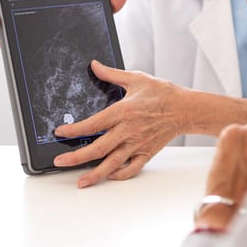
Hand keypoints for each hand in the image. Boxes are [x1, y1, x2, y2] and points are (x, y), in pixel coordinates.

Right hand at [0, 0, 127, 46]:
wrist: (80, 48)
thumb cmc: (85, 25)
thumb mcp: (97, 16)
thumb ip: (109, 6)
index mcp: (48, 0)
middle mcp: (32, 12)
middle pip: (13, 2)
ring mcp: (25, 28)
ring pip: (8, 22)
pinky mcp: (23, 45)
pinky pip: (12, 43)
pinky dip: (5, 42)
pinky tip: (2, 43)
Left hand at [52, 60, 188, 187]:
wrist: (186, 109)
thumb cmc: (163, 93)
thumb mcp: (136, 78)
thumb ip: (112, 74)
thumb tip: (94, 65)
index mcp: (123, 112)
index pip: (93, 124)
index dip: (74, 130)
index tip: (60, 132)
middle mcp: (128, 131)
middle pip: (98, 149)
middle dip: (76, 157)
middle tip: (60, 162)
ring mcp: (137, 144)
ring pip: (112, 164)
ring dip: (95, 174)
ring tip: (81, 182)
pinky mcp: (146, 153)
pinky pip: (131, 169)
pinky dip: (119, 174)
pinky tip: (109, 176)